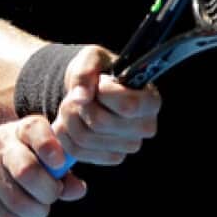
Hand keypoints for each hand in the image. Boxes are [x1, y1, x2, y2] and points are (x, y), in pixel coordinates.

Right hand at [0, 116, 87, 216]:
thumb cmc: (4, 158)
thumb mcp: (29, 155)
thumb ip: (57, 172)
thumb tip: (79, 190)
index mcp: (19, 130)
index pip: (36, 130)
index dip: (50, 147)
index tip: (58, 164)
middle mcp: (0, 142)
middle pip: (29, 172)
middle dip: (48, 194)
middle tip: (49, 198)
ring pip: (19, 201)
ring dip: (35, 214)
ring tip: (35, 211)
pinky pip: (5, 214)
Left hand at [53, 45, 160, 165]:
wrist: (90, 89)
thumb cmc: (98, 71)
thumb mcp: (91, 58)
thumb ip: (85, 72)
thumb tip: (81, 98)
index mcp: (150, 100)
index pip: (126, 106)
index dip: (103, 92)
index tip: (100, 82)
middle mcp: (146, 127)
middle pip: (100, 122)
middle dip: (78, 104)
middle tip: (78, 94)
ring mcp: (130, 146)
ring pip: (84, 138)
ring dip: (68, 118)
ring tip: (72, 105)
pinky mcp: (112, 157)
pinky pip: (78, 151)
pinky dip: (65, 134)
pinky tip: (69, 122)